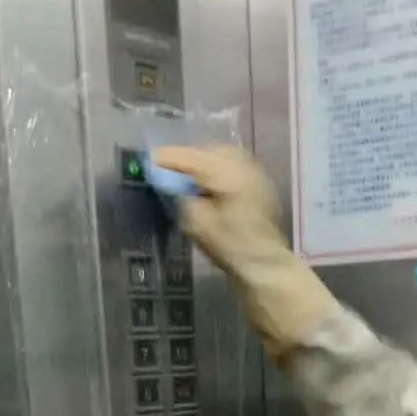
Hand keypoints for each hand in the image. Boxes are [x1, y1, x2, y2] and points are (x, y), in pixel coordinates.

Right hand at [152, 145, 282, 274]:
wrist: (266, 265)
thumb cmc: (230, 248)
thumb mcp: (197, 225)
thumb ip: (182, 198)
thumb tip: (174, 185)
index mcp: (226, 175)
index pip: (191, 158)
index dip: (168, 157)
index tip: (150, 159)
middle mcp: (243, 166)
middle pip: (209, 150)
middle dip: (188, 156)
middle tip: (170, 168)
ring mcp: (255, 172)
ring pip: (224, 154)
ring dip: (205, 160)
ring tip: (189, 174)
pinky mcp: (261, 183)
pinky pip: (236, 164)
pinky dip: (220, 166)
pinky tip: (211, 181)